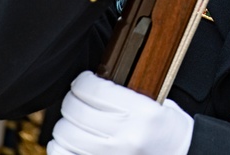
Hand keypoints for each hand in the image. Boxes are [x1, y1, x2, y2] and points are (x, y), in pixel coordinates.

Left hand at [49, 71, 192, 154]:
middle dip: (71, 101)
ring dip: (65, 125)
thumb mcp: (160, 106)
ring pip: (65, 133)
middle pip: (74, 110)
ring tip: (74, 122)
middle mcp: (125, 137)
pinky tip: (70, 142)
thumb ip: (129, 94)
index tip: (84, 82)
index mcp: (142, 114)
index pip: (93, 89)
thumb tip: (94, 84)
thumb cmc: (170, 133)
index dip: (82, 82)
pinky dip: (60, 147)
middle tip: (77, 100)